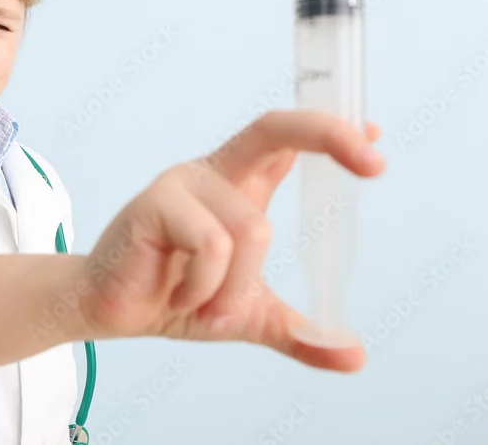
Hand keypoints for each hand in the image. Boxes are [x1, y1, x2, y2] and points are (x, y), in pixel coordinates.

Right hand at [79, 110, 385, 371]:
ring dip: (237, 286)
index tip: (376, 133)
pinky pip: (211, 244)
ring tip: (209, 305)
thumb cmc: (175, 296)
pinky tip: (180, 295)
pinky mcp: (154, 203)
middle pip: (275, 130)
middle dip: (329, 135)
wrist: (111, 311)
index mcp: (238, 187)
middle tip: (375, 163)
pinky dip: (207, 286)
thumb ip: (299, 330)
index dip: (332, 132)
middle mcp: (213, 174)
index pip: (287, 143)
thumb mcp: (247, 312)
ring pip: (252, 227)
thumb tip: (354, 356)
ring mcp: (183, 183)